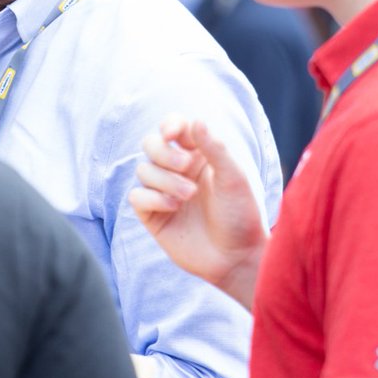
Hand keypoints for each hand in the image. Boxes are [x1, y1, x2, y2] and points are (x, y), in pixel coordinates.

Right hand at [128, 117, 266, 309]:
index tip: (174, 133)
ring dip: (166, 179)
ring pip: (143, 170)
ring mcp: (162, 192)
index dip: (169, 125)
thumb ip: (214, 148)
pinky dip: (153, 198)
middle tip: (186, 166)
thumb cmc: (241, 215)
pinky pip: (137, 196)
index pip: (173, 128)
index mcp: (198, 155)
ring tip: (189, 195)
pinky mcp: (152, 215)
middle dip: (164, 152)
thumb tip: (195, 120)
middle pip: (151, 144)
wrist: (237, 257)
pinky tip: (174, 207)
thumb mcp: (233, 177)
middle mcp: (177, 170)